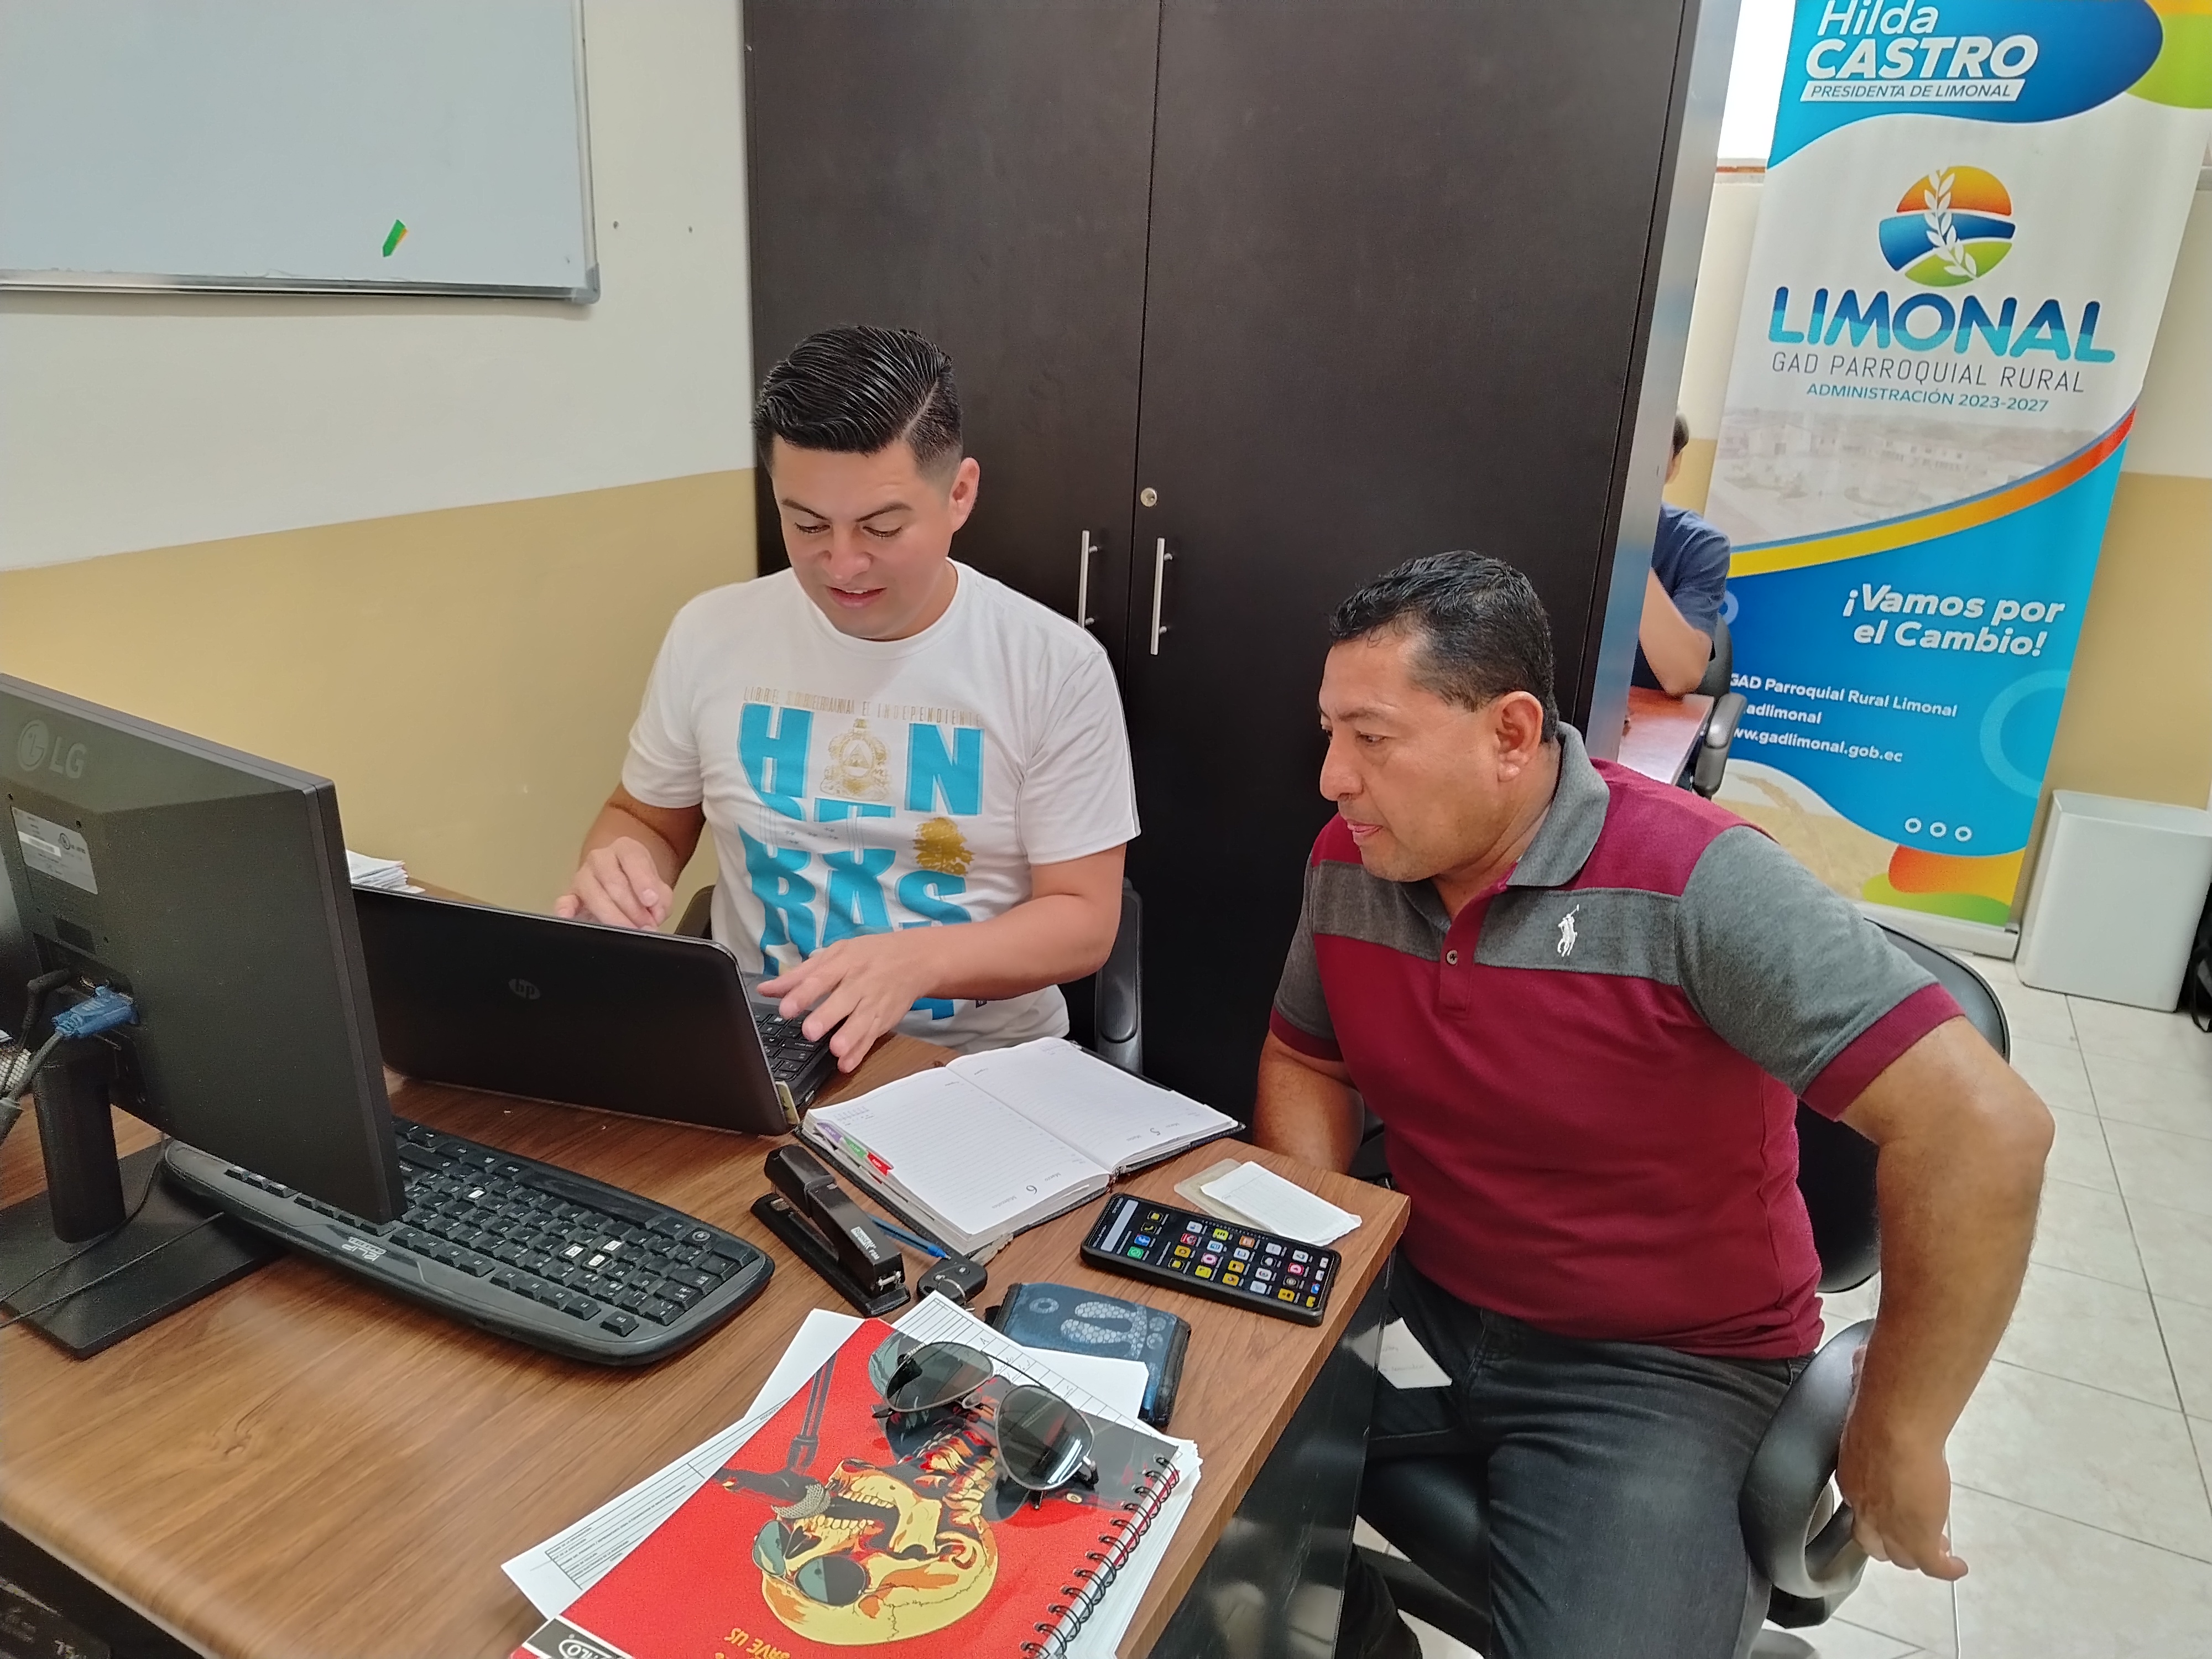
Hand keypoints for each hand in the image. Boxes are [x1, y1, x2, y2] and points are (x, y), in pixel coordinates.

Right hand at [554, 837, 671, 929]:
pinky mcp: (571, 895)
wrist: (621, 884)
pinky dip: (565, 908)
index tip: (651, 901)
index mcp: (625, 849)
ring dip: (613, 916)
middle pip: (614, 881)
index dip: (643, 881)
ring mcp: (583, 875)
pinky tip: (569, 915)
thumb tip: (655, 912)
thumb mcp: (658, 888)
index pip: (633, 860)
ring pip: (594, 894)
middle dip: (632, 907)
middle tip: (645, 925)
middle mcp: (601, 858)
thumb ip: (661, 899)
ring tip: (630, 929)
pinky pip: (565, 900)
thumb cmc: (639, 885)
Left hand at [760, 931, 943, 1072]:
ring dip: (849, 1037)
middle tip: (810, 1031)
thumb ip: (799, 974)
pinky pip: (872, 1037)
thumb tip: (766, 988)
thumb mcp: (835, 954)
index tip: (786, 1008)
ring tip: (836, 1049)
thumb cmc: (870, 955)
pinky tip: (847, 1063)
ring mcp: (874, 1003)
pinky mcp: (884, 1020)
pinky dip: (861, 1052)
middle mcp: (859, 984)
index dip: (803, 994)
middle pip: (843, 1000)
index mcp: (843, 964)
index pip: (821, 978)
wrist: (916, 959)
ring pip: (861, 1021)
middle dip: (827, 1016)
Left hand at [1836, 1402, 1968, 1579]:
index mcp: (1852, 1476)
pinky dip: (1945, 1568)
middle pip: (1872, 1540)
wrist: (1894, 1424)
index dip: (1876, 1508)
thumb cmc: (1877, 1401)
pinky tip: (1956, 1566)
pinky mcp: (1918, 1537)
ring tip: (1934, 1553)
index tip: (1889, 1504)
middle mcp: (1864, 1506)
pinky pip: (1932, 1564)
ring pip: (1901, 1556)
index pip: (1861, 1502)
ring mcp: (1890, 1526)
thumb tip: (1860, 1362)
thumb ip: (1861, 1385)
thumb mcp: (1860, 1395)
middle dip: (1888, 1544)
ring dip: (1916, 1556)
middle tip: (1908, 1540)